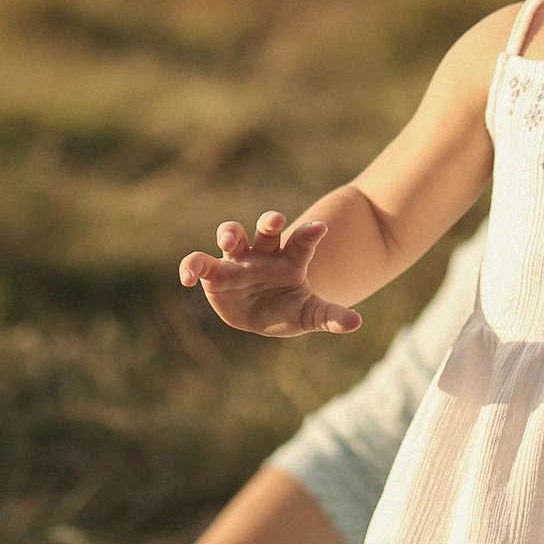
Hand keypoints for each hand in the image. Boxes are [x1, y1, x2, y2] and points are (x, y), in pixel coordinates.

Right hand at [178, 211, 361, 337]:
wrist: (262, 315)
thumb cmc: (289, 309)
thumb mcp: (309, 315)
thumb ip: (329, 316)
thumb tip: (356, 322)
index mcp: (291, 259)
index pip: (302, 240)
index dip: (309, 232)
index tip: (320, 228)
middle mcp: (263, 253)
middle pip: (266, 229)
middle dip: (269, 222)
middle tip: (275, 221)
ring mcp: (238, 260)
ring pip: (232, 236)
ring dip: (230, 233)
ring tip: (229, 240)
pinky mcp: (213, 274)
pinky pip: (197, 264)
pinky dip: (190, 267)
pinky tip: (186, 279)